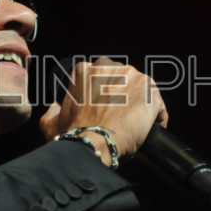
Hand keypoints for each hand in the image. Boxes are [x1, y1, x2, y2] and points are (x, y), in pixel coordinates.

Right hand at [39, 57, 167, 159]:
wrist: (93, 143)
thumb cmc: (74, 134)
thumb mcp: (52, 122)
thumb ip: (52, 112)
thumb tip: (55, 108)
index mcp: (86, 70)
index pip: (102, 78)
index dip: (105, 95)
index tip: (105, 110)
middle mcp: (109, 67)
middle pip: (123, 80)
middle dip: (124, 96)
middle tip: (119, 118)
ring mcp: (132, 76)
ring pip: (141, 91)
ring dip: (140, 106)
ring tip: (134, 126)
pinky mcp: (150, 91)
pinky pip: (158, 106)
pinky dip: (157, 118)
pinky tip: (149, 131)